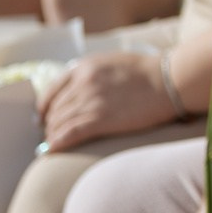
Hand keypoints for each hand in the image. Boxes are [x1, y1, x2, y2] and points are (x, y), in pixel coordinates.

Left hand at [38, 51, 183, 151]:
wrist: (168, 80)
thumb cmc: (148, 72)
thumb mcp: (112, 62)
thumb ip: (92, 74)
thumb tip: (79, 92)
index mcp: (84, 67)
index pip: (52, 90)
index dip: (44, 107)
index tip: (43, 117)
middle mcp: (83, 83)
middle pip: (55, 109)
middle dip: (50, 123)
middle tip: (51, 134)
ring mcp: (91, 102)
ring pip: (59, 122)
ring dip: (53, 135)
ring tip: (54, 143)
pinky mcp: (101, 120)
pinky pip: (70, 134)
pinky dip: (58, 143)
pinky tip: (52, 151)